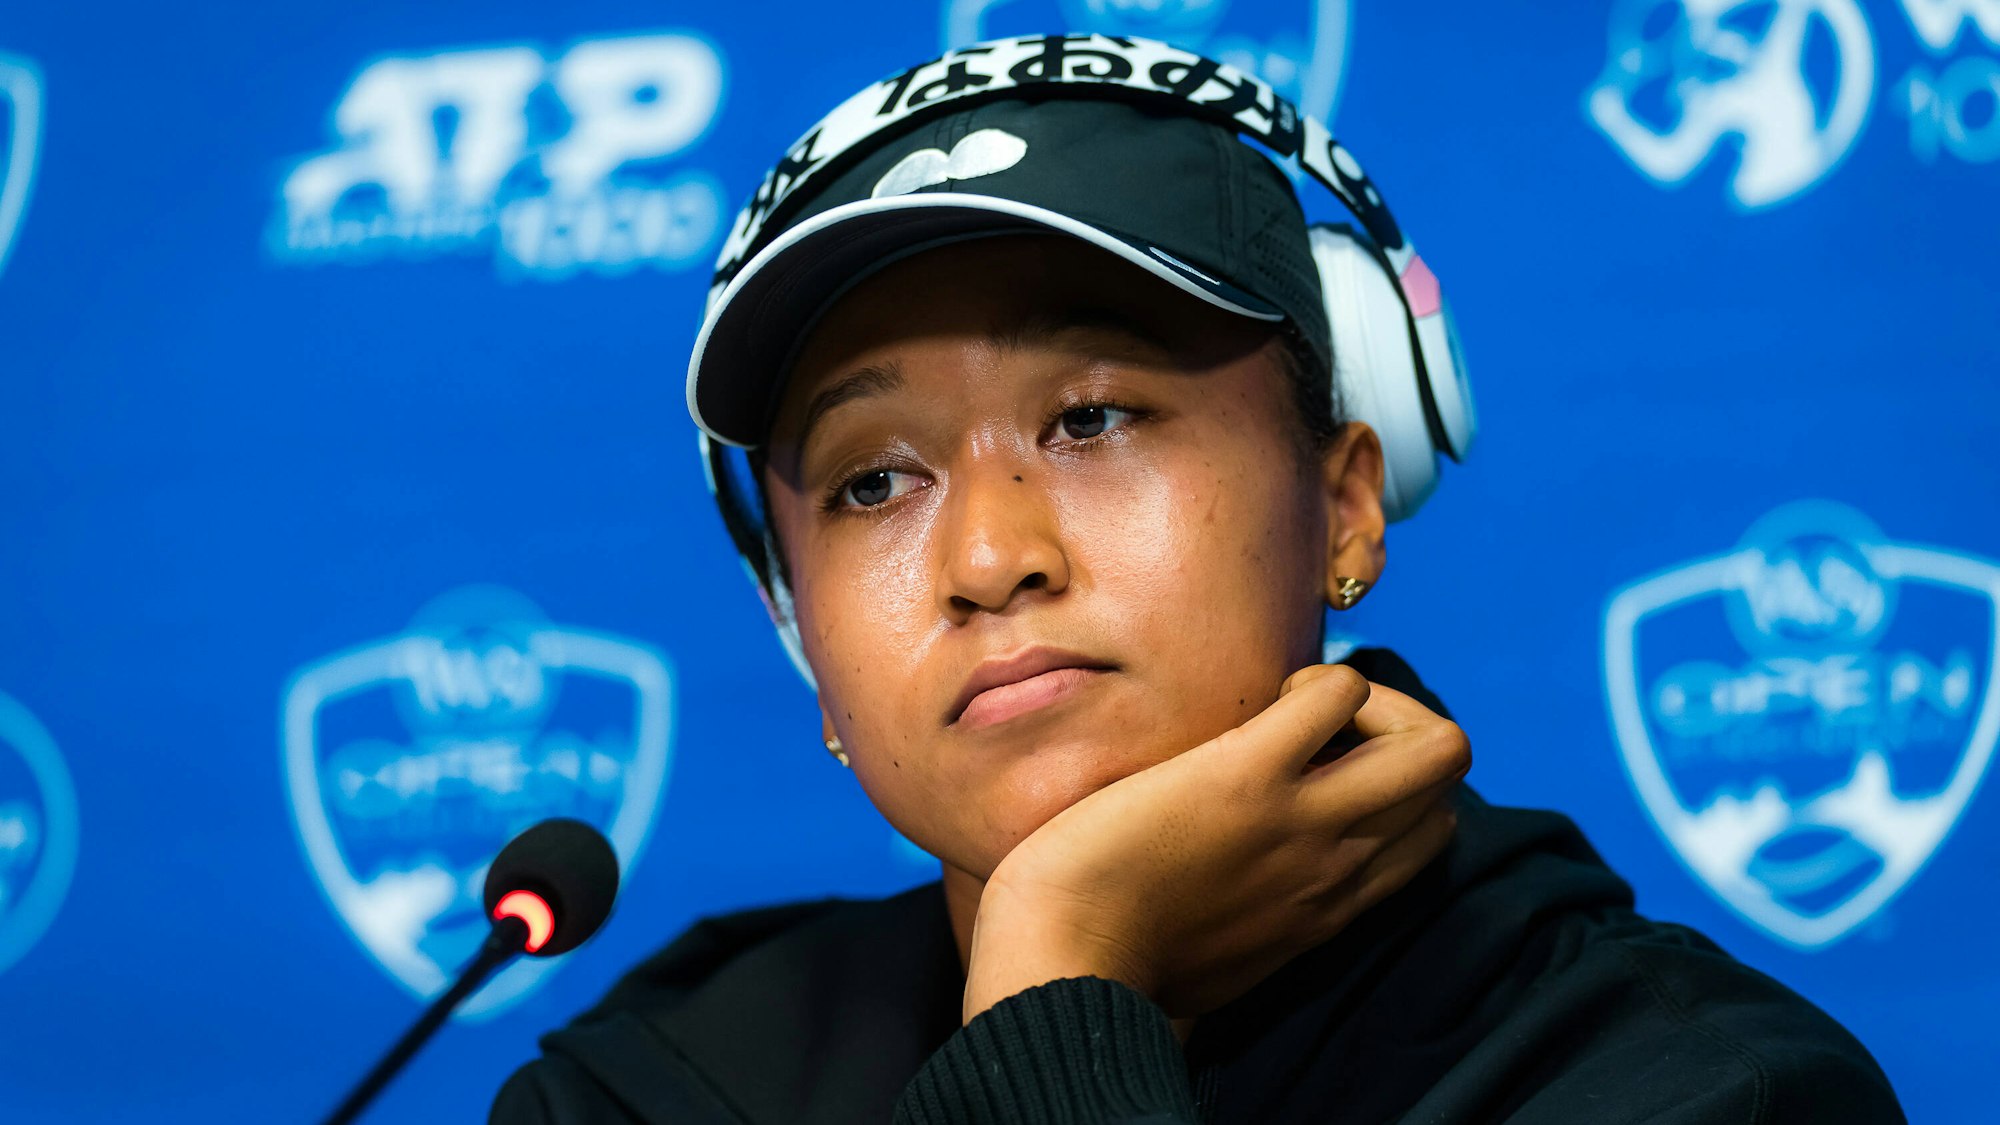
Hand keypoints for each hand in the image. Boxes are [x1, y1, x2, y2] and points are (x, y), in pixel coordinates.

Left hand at [961, 664, 1468, 1022]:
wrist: (1066, 966)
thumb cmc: (1113, 966)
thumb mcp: (1220, 962)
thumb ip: (1257, 925)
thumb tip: (1240, 905)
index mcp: (1333, 910)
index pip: (1432, 833)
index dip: (1390, 780)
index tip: (1319, 771)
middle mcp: (1340, 867)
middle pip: (1451, 778)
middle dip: (1400, 727)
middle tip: (1315, 730)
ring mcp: (1305, 822)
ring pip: (1439, 743)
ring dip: (1372, 702)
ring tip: (1291, 714)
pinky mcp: (1249, 775)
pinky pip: (1340, 692)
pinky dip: (1315, 678)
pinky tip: (1259, 701)